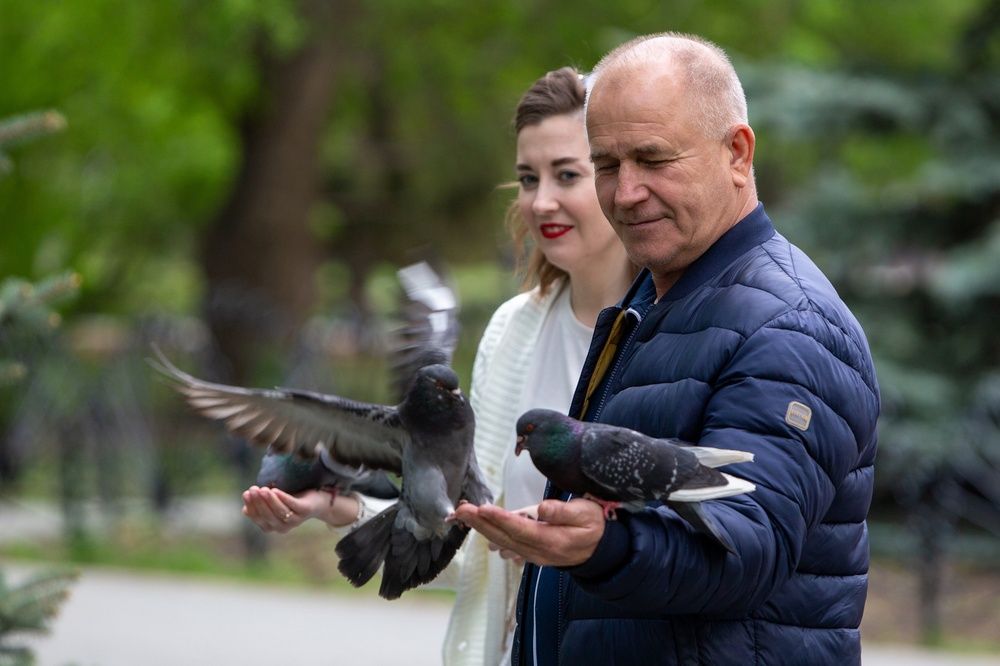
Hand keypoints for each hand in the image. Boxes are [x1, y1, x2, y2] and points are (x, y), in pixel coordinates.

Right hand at [242, 486, 349, 532]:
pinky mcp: (305, 511)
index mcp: (272, 526)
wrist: (318, 501)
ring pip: (280, 512)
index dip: (251, 507)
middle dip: (259, 503)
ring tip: (263, 489)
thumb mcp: (274, 503)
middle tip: (253, 489)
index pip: (258, 519)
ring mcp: (295, 520)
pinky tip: (275, 490)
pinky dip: (283, 498)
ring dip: (270, 501)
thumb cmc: (291, 500)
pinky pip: (293, 505)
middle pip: (268, 516)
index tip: (246, 493)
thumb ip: (261, 506)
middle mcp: (283, 527)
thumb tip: (245, 510)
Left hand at [453, 498, 604, 566]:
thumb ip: (564, 512)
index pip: (521, 529)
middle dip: (481, 523)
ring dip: (482, 528)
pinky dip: (492, 535)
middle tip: (461, 510)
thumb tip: (543, 508)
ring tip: (464, 515)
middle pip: (505, 537)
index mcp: (552, 540)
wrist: (600, 551)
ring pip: (503, 542)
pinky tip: (479, 527)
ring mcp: (533, 554)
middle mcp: (539, 551)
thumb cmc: (593, 526)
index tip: (483, 508)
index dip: (501, 519)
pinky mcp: (530, 552)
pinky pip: (507, 545)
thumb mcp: (586, 514)